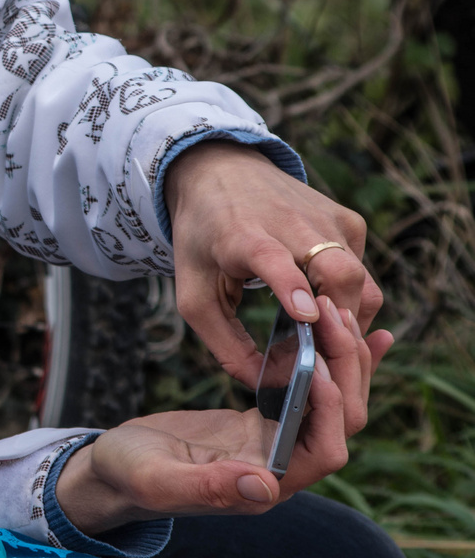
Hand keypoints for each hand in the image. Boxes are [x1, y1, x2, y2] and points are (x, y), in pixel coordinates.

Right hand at [56, 334, 352, 534]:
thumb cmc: (128, 474)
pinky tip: (333, 330)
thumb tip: (266, 487)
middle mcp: (282, 467)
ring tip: (338, 311)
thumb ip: (208, 487)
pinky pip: (308, 391)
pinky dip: (327, 361)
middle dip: (344, 370)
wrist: (114, 466)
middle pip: (340, 423)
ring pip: (331, 403)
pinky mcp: (262, 422)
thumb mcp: (156, 479)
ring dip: (341, 359)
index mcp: (264, 485)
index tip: (313, 359)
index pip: (324, 449)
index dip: (329, 407)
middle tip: (332, 314)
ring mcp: (274, 443)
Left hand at [165, 142, 390, 388]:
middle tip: (323, 354)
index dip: (291, 287)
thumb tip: (268, 387)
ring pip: (360, 278)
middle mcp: (290, 222)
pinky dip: (350, 297)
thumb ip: (225, 344)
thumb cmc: (204, 239)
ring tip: (322, 337)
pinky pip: (363, 270)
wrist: (220, 170)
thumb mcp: (194, 292)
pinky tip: (321, 303)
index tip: (307, 315)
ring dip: (348, 316)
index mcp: (242, 235)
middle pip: (337, 271)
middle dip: (340, 318)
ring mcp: (326, 219)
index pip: (272, 258)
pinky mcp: (348, 221)